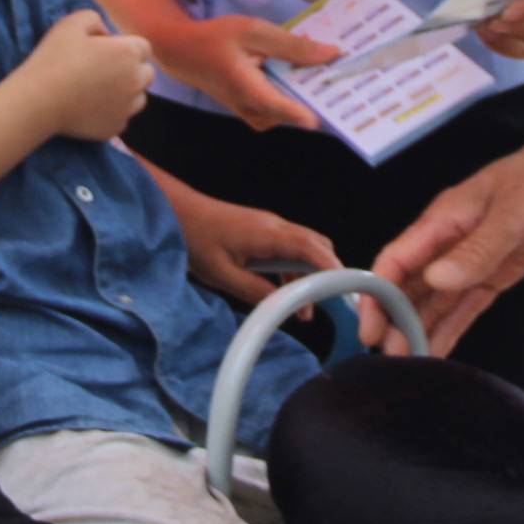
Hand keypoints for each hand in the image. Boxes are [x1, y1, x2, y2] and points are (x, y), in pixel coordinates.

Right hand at [18, 9, 154, 141]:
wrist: (38, 101)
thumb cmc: (55, 58)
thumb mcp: (72, 22)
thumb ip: (95, 20)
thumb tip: (105, 34)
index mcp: (129, 53)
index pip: (143, 47)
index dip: (124, 46)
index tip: (103, 51)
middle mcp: (136, 81)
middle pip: (146, 73)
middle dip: (132, 69)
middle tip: (103, 70)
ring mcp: (127, 108)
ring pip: (139, 98)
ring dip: (126, 92)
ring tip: (99, 91)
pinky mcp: (115, 128)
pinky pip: (122, 117)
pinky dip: (112, 113)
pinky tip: (92, 108)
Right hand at [152, 12, 339, 131]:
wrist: (182, 54)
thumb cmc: (216, 39)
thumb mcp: (253, 31)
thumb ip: (291, 45)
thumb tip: (330, 55)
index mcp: (250, 91)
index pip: (289, 110)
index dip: (320, 109)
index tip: (345, 104)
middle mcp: (253, 111)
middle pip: (296, 114)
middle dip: (322, 99)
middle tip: (350, 82)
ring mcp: (253, 115)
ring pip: (291, 113)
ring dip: (311, 97)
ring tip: (335, 76)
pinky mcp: (255, 112)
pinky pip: (283, 109)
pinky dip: (298, 94)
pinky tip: (310, 75)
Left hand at [165, 184, 340, 310]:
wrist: (178, 212)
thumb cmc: (196, 240)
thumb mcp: (223, 274)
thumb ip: (255, 291)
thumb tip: (282, 307)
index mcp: (269, 234)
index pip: (311, 248)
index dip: (332, 266)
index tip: (346, 286)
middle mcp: (276, 225)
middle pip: (316, 244)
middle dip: (327, 273)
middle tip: (329, 303)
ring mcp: (270, 225)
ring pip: (304, 248)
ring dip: (308, 275)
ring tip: (303, 311)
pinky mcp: (262, 230)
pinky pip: (289, 248)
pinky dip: (293, 270)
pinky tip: (283, 293)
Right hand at [364, 131, 523, 354]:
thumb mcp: (512, 217)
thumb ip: (475, 251)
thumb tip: (436, 280)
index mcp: (443, 221)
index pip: (396, 262)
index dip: (377, 296)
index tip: (369, 329)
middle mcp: (449, 242)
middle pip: (410, 287)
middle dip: (396, 321)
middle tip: (390, 359)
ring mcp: (471, 259)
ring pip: (436, 300)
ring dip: (420, 328)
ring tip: (407, 364)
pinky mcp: (494, 272)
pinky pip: (465, 305)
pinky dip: (450, 327)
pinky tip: (436, 350)